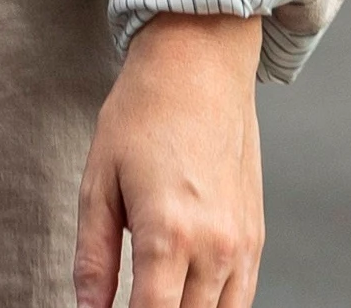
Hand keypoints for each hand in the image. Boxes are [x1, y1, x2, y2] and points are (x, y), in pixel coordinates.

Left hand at [75, 13, 264, 307]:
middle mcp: (215, 246)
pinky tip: (185, 298)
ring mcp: (243, 245)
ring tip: (154, 298)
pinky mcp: (256, 237)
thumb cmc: (142, 115)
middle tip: (129, 301)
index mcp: (168, 234)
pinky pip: (242, 298)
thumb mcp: (97, 183)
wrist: (198, 67)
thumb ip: (94, 259)